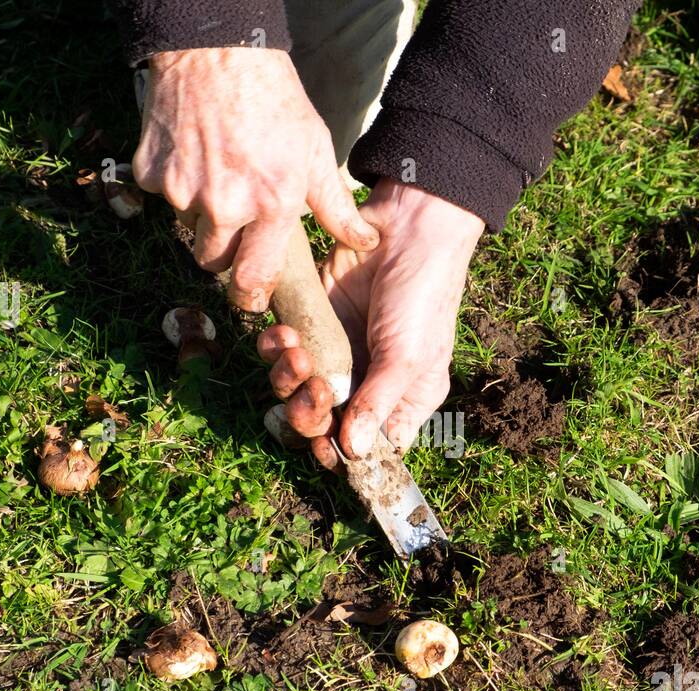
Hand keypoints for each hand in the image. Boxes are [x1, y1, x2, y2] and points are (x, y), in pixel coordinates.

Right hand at [132, 48, 379, 311]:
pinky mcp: (151, 174)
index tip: (249, 295)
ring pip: (188, 228)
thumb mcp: (316, 150)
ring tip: (218, 174)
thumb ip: (336, 206)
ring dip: (200, 214)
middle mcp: (224, 206)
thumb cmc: (275, 100)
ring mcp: (183, 191)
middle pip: (213, 261)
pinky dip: (175, 182)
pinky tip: (193, 152)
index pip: (252, 279)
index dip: (250, 294)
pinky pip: (162, 197)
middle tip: (234, 220)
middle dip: (223, 251)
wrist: (217, 50)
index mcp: (271, 205)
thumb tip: (364, 242)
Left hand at [257, 178, 484, 468]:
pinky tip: (283, 333)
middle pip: (323, 424)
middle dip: (309, 415)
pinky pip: (281, 352)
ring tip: (298, 354)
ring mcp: (336, 354)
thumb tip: (353, 453)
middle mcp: (366, 384)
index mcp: (401, 401)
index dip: (342, 455)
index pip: (367, 448)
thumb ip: (377, 404)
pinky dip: (275, 349)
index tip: (324, 449)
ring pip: (294, 391)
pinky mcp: (311, 324)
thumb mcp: (408, 356)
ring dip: (287, 381)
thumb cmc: (423, 294)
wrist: (408, 226)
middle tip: (312, 392)